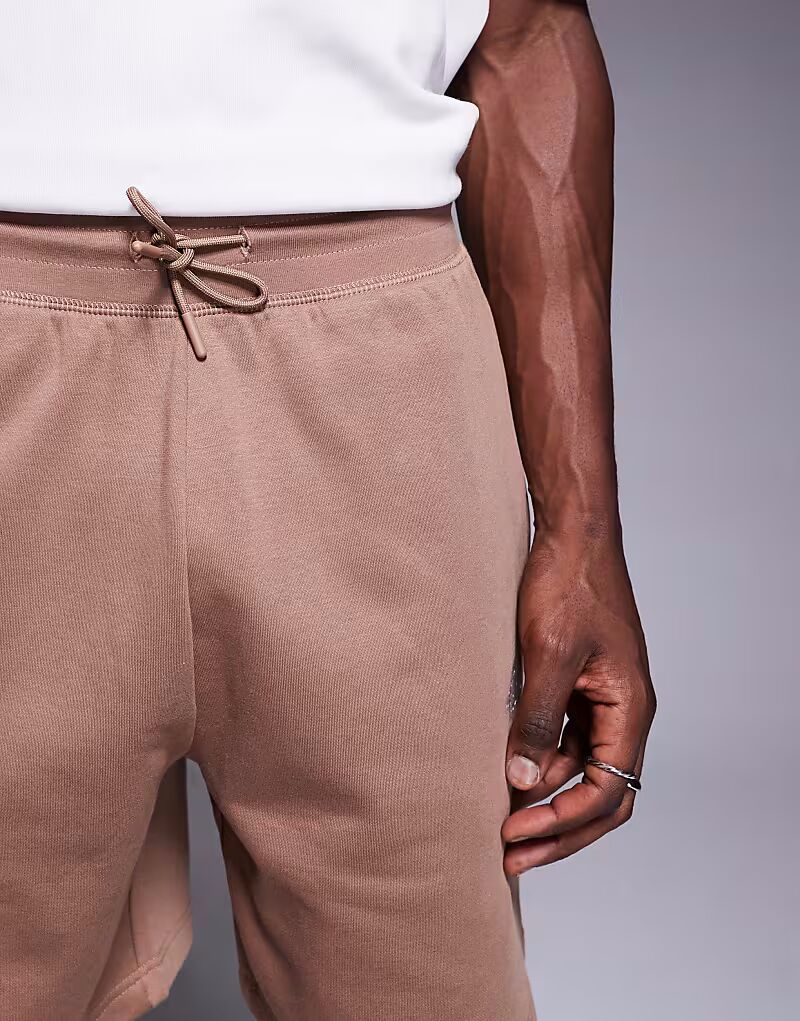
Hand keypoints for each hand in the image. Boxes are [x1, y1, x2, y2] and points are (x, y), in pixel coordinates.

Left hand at [503, 528, 655, 874]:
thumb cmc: (568, 584)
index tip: (515, 835)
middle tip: (510, 855)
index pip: (607, 792)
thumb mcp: (548, 654)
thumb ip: (537, 719)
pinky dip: (536, 760)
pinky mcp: (577, 685)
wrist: (571, 534)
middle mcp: (621, 712)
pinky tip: (502, 769)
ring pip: (577, 769)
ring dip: (542, 795)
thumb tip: (522, 781)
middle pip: (600, 794)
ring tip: (496, 815)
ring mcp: (599, 700)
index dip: (561, 822)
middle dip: (557, 828)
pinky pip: (562, 739)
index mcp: (629, 709)